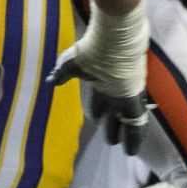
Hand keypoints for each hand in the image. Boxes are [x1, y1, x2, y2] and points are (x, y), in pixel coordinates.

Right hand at [50, 0, 152, 148]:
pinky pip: (136, 123)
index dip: (97, 111)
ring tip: (126, 150)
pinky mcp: (134, 97)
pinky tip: (133, 150)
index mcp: (101, 82)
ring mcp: (125, 94)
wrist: (110, 37)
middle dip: (112, 127)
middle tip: (111, 140)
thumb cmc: (91, 48)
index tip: (95, 119)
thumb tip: (50, 81)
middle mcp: (115, 90)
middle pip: (114, 114)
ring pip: (127, 121)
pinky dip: (134, 138)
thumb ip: (62, 73)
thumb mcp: (72, 63)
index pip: (99, 102)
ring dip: (124, 135)